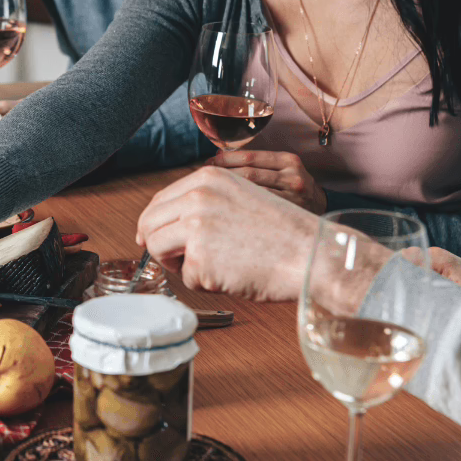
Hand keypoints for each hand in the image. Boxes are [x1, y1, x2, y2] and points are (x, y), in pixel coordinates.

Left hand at [136, 166, 318, 300]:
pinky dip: (203, 282)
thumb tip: (166, 222)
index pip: (159, 200)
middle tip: (173, 260)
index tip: (149, 237)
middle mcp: (199, 197)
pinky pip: (185, 277)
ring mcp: (197, 226)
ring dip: (176, 264)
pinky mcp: (201, 258)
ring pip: (157, 249)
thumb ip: (205, 201)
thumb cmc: (282, 234)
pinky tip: (229, 275)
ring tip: (207, 267)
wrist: (311, 255)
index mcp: (209, 178)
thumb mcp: (241, 196)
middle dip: (156, 245)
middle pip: (149, 224)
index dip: (152, 222)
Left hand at [207, 150, 326, 213]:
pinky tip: (226, 208)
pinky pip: (259, 208)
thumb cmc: (290, 188)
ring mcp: (293, 196)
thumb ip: (256, 163)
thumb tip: (217, 155)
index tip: (208, 163)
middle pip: (249, 174)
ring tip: (211, 193)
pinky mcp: (291, 213)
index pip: (250, 157)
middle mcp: (293, 175)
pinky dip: (240, 206)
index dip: (225, 159)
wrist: (318, 209)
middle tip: (203, 180)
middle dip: (223, 176)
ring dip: (228, 192)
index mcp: (288, 159)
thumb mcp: (281, 169)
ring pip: (252, 192)